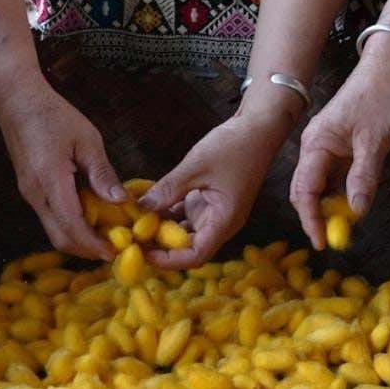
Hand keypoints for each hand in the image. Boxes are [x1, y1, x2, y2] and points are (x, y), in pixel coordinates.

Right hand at [0, 81, 122, 259]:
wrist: (17, 101)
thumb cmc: (54, 115)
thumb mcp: (87, 140)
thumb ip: (102, 173)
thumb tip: (121, 202)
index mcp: (50, 181)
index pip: (72, 227)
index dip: (93, 244)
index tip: (114, 252)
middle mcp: (35, 194)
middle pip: (60, 238)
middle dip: (86, 250)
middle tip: (114, 249)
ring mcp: (29, 194)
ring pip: (53, 230)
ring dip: (78, 238)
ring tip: (106, 234)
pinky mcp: (30, 190)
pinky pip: (50, 217)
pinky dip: (70, 225)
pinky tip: (90, 216)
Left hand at [142, 107, 290, 268]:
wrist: (257, 128)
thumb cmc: (234, 146)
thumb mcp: (197, 166)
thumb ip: (169, 189)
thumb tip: (141, 208)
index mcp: (224, 221)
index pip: (196, 255)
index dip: (169, 260)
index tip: (144, 252)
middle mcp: (219, 223)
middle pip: (188, 248)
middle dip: (160, 246)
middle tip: (132, 237)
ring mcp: (213, 212)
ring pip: (183, 232)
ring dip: (161, 229)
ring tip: (135, 222)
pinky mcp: (207, 201)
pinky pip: (184, 215)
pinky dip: (167, 213)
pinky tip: (147, 205)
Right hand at [289, 56, 389, 249]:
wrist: (384, 75)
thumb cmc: (377, 102)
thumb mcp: (373, 142)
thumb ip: (363, 177)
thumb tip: (356, 212)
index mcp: (315, 144)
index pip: (305, 189)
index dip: (310, 219)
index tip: (321, 242)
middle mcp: (314, 147)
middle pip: (305, 190)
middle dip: (315, 217)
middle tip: (332, 240)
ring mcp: (324, 148)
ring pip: (318, 186)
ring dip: (328, 207)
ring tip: (343, 226)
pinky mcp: (336, 148)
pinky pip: (332, 177)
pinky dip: (338, 194)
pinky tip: (351, 203)